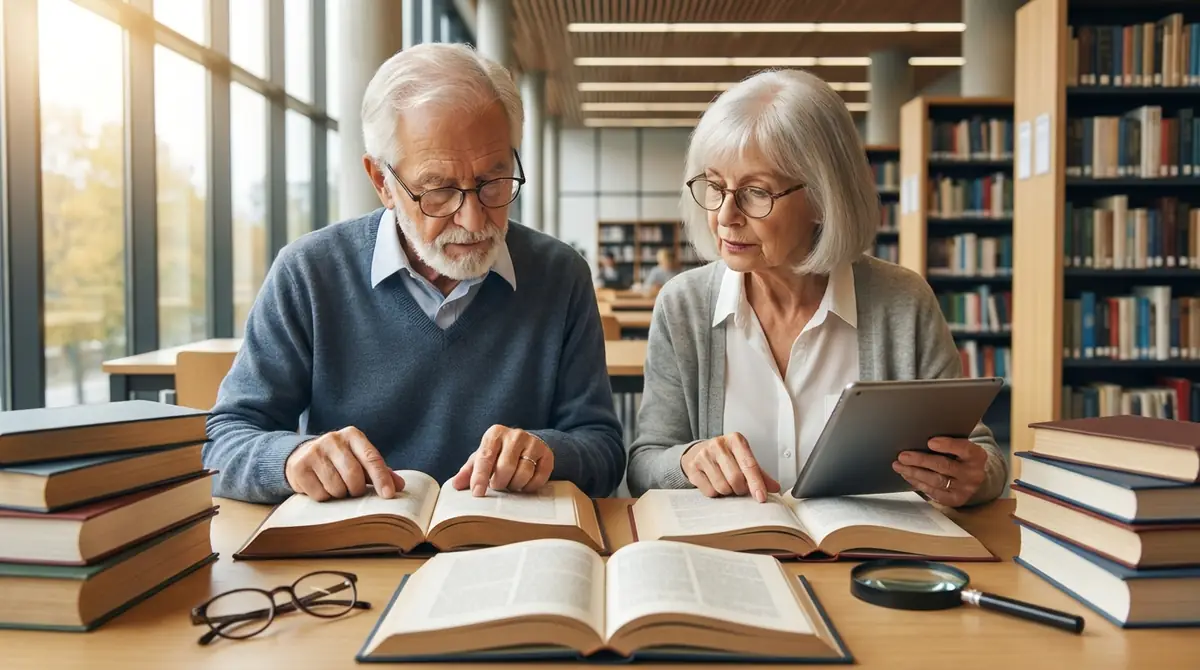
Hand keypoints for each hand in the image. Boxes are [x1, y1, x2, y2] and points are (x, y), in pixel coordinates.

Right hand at [284, 427, 404, 501]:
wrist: (301, 455)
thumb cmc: (339, 461)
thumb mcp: (359, 460)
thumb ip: (379, 471)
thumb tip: (400, 486)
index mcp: (352, 435)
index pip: (371, 458)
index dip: (381, 478)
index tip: (389, 495)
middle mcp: (332, 439)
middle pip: (353, 475)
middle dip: (356, 490)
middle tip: (353, 491)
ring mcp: (314, 452)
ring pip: (336, 487)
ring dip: (340, 494)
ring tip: (335, 486)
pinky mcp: (299, 467)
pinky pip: (320, 494)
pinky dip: (324, 497)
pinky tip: (320, 486)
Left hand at [451, 425, 553, 495]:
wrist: (525, 445)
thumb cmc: (498, 453)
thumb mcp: (482, 458)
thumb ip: (468, 471)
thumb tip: (456, 485)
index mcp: (495, 434)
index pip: (485, 457)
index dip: (480, 477)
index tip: (477, 493)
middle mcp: (515, 435)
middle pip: (506, 467)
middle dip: (499, 483)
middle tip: (498, 485)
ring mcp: (533, 443)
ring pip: (523, 474)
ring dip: (515, 486)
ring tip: (511, 483)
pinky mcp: (547, 454)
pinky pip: (539, 478)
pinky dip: (529, 487)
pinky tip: (524, 484)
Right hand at [680, 432, 780, 501]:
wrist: (697, 452)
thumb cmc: (725, 457)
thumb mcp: (743, 459)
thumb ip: (759, 473)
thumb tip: (774, 488)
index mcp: (735, 440)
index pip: (749, 464)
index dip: (756, 483)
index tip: (761, 497)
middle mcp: (719, 445)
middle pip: (735, 478)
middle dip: (740, 489)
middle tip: (739, 488)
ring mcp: (703, 455)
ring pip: (722, 487)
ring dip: (727, 492)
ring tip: (726, 484)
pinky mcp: (693, 467)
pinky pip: (709, 491)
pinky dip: (715, 493)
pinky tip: (714, 483)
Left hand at [892, 437, 986, 506]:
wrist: (973, 477)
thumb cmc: (961, 455)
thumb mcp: (962, 444)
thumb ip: (951, 434)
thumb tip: (930, 420)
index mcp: (977, 456)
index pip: (964, 448)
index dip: (947, 445)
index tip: (930, 441)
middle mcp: (973, 474)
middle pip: (945, 466)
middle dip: (921, 460)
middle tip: (903, 455)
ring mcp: (964, 489)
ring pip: (936, 481)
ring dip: (914, 473)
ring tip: (898, 465)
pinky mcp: (954, 499)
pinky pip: (933, 492)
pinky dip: (918, 483)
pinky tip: (907, 474)